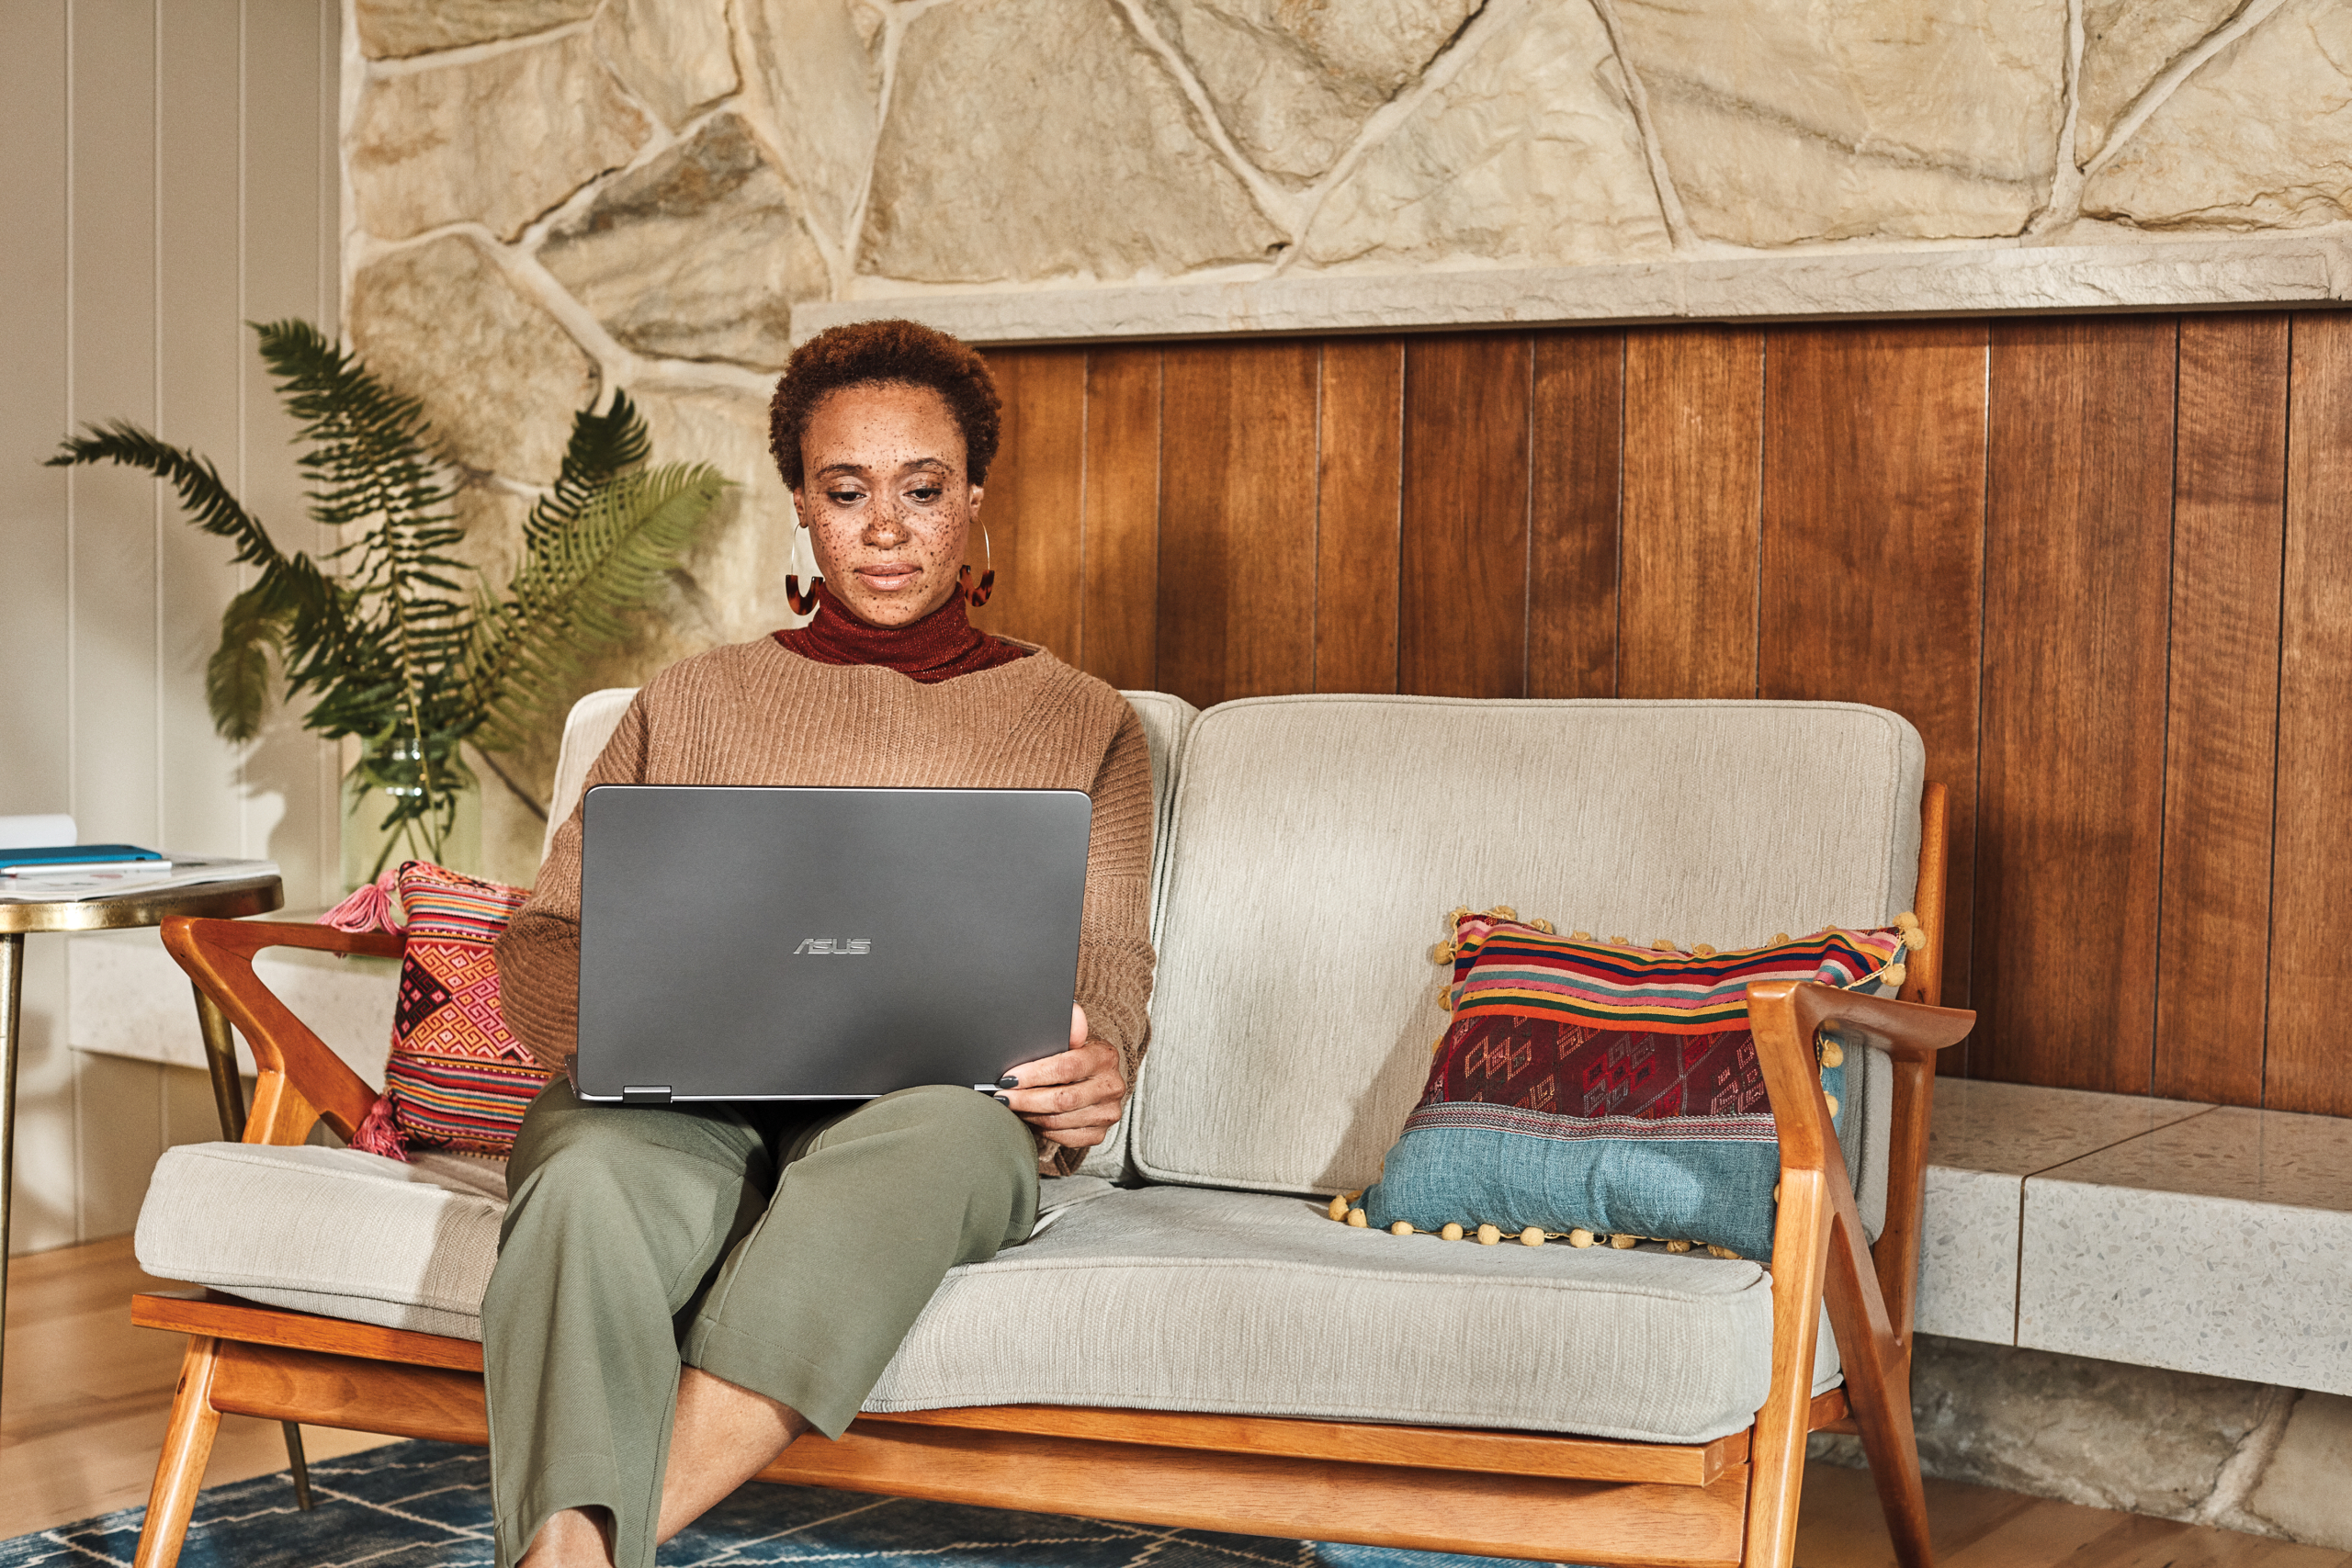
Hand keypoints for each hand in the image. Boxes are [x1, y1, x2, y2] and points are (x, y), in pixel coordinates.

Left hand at [996, 1003, 1125, 1149]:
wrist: (1095, 1077)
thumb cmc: (1075, 1055)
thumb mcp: (1072, 1036)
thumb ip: (1070, 1024)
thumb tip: (1071, 1012)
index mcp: (1105, 1057)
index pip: (1066, 1067)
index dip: (1033, 1075)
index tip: (1007, 1078)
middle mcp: (1111, 1086)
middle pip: (1061, 1100)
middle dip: (1025, 1099)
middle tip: (1001, 1096)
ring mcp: (1107, 1113)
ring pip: (1058, 1122)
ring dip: (1029, 1115)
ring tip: (1011, 1106)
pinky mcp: (1099, 1134)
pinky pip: (1062, 1137)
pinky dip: (1040, 1129)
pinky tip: (1029, 1116)